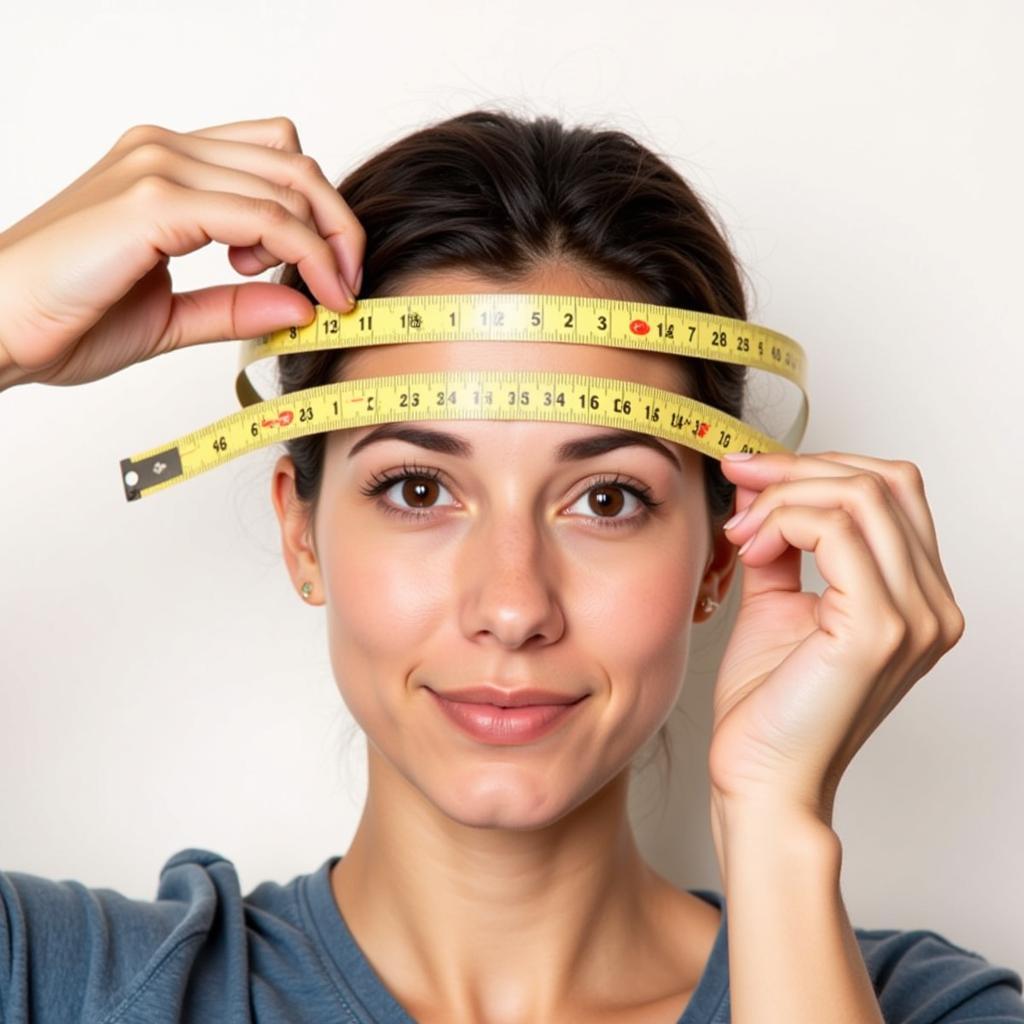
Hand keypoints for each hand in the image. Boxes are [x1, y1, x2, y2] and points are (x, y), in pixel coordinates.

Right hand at [0, 115, 363, 389]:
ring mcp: (157, 166)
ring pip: (287, 180)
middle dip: (338, 225)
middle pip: (294, 160)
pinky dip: (302, 253)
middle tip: (347, 285)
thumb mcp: (173, 315)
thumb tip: (305, 306)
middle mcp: (164, 150)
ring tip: (326, 295)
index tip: (335, 276)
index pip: (274, 158)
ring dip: (328, 241)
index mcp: (167, 167)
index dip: (321, 214)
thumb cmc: (66, 318)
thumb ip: (237, 305)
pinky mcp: (152, 200)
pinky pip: (261, 216)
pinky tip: (307, 293)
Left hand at [707, 451, 964, 827]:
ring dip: (785, 496)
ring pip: (861, 495)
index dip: (819, 466)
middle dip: (801, 468)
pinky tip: (750, 549)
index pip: (892, 491)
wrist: (761, 779)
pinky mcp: (880, 629)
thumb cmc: (768, 705)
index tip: (753, 472)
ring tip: (741, 532)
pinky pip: (836, 530)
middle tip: (741, 483)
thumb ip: (783, 543)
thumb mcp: (776, 602)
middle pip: (885, 481)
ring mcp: (916, 617)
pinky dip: (784, 521)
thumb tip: (766, 486)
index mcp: (917, 598)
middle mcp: (932, 606)